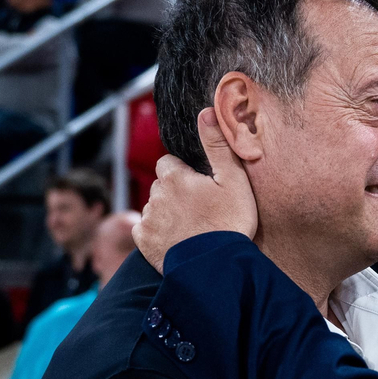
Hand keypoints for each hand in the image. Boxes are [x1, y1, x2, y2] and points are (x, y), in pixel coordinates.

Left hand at [135, 109, 258, 270]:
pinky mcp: (143, 241)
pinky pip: (145, 230)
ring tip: (190, 229)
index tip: (199, 188)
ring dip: (166, 213)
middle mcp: (156, 195)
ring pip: (154, 208)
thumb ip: (218, 145)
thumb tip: (206, 111)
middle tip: (198, 210)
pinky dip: (156, 234)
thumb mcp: (233, 180)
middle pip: (161, 186)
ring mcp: (148, 219)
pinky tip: (176, 241)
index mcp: (174, 177)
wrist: (215, 267)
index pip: (169, 163)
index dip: (184, 174)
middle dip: (174, 193)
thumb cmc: (229, 222)